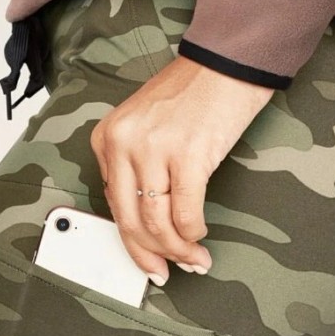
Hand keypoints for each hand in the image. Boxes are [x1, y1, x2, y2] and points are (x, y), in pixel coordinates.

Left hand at [90, 55, 273, 284]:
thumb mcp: (145, 129)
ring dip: (178, 250)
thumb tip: (146, 226)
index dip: (132, 242)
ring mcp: (154, 149)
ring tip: (195, 261)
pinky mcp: (188, 154)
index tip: (149, 261)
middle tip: (166, 274)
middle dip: (150, 255)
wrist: (227, 61)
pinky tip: (200, 236)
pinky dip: (193, 232)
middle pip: (130, 220)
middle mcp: (123, 144)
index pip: (113, 206)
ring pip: (157, 222)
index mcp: (107, 139)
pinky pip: (185, 212)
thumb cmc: (192, 96)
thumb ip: (136, 170)